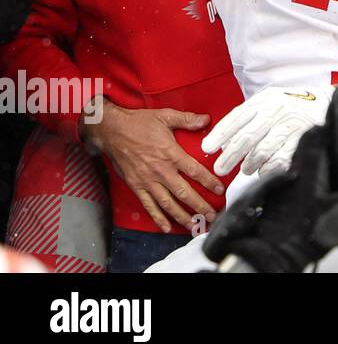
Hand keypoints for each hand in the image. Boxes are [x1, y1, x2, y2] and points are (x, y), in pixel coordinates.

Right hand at [82, 100, 222, 231]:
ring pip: (167, 204)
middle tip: (212, 216)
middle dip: (199, 206)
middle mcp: (160, 171)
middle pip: (183, 193)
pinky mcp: (135, 186)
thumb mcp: (165, 116)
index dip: (209, 182)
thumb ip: (187, 120)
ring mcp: (147, 181)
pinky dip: (158, 218)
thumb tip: (207, 119)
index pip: (195, 171)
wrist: (111, 131)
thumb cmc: (139, 123)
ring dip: (182, 216)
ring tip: (195, 226)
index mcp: (170, 154)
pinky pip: (148, 205)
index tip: (220, 191)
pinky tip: (167, 227)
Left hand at [201, 84, 332, 177]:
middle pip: (247, 137)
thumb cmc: (291, 105)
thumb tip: (223, 142)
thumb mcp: (269, 102)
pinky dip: (267, 168)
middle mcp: (277, 110)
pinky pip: (278, 160)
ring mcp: (291, 125)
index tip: (207, 148)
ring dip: (249, 164)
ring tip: (246, 169)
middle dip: (230, 156)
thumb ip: (247, 118)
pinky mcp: (302, 140)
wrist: (327, 103)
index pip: (237, 117)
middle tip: (219, 168)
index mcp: (266, 100)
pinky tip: (264, 168)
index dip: (220, 134)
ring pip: (261, 151)